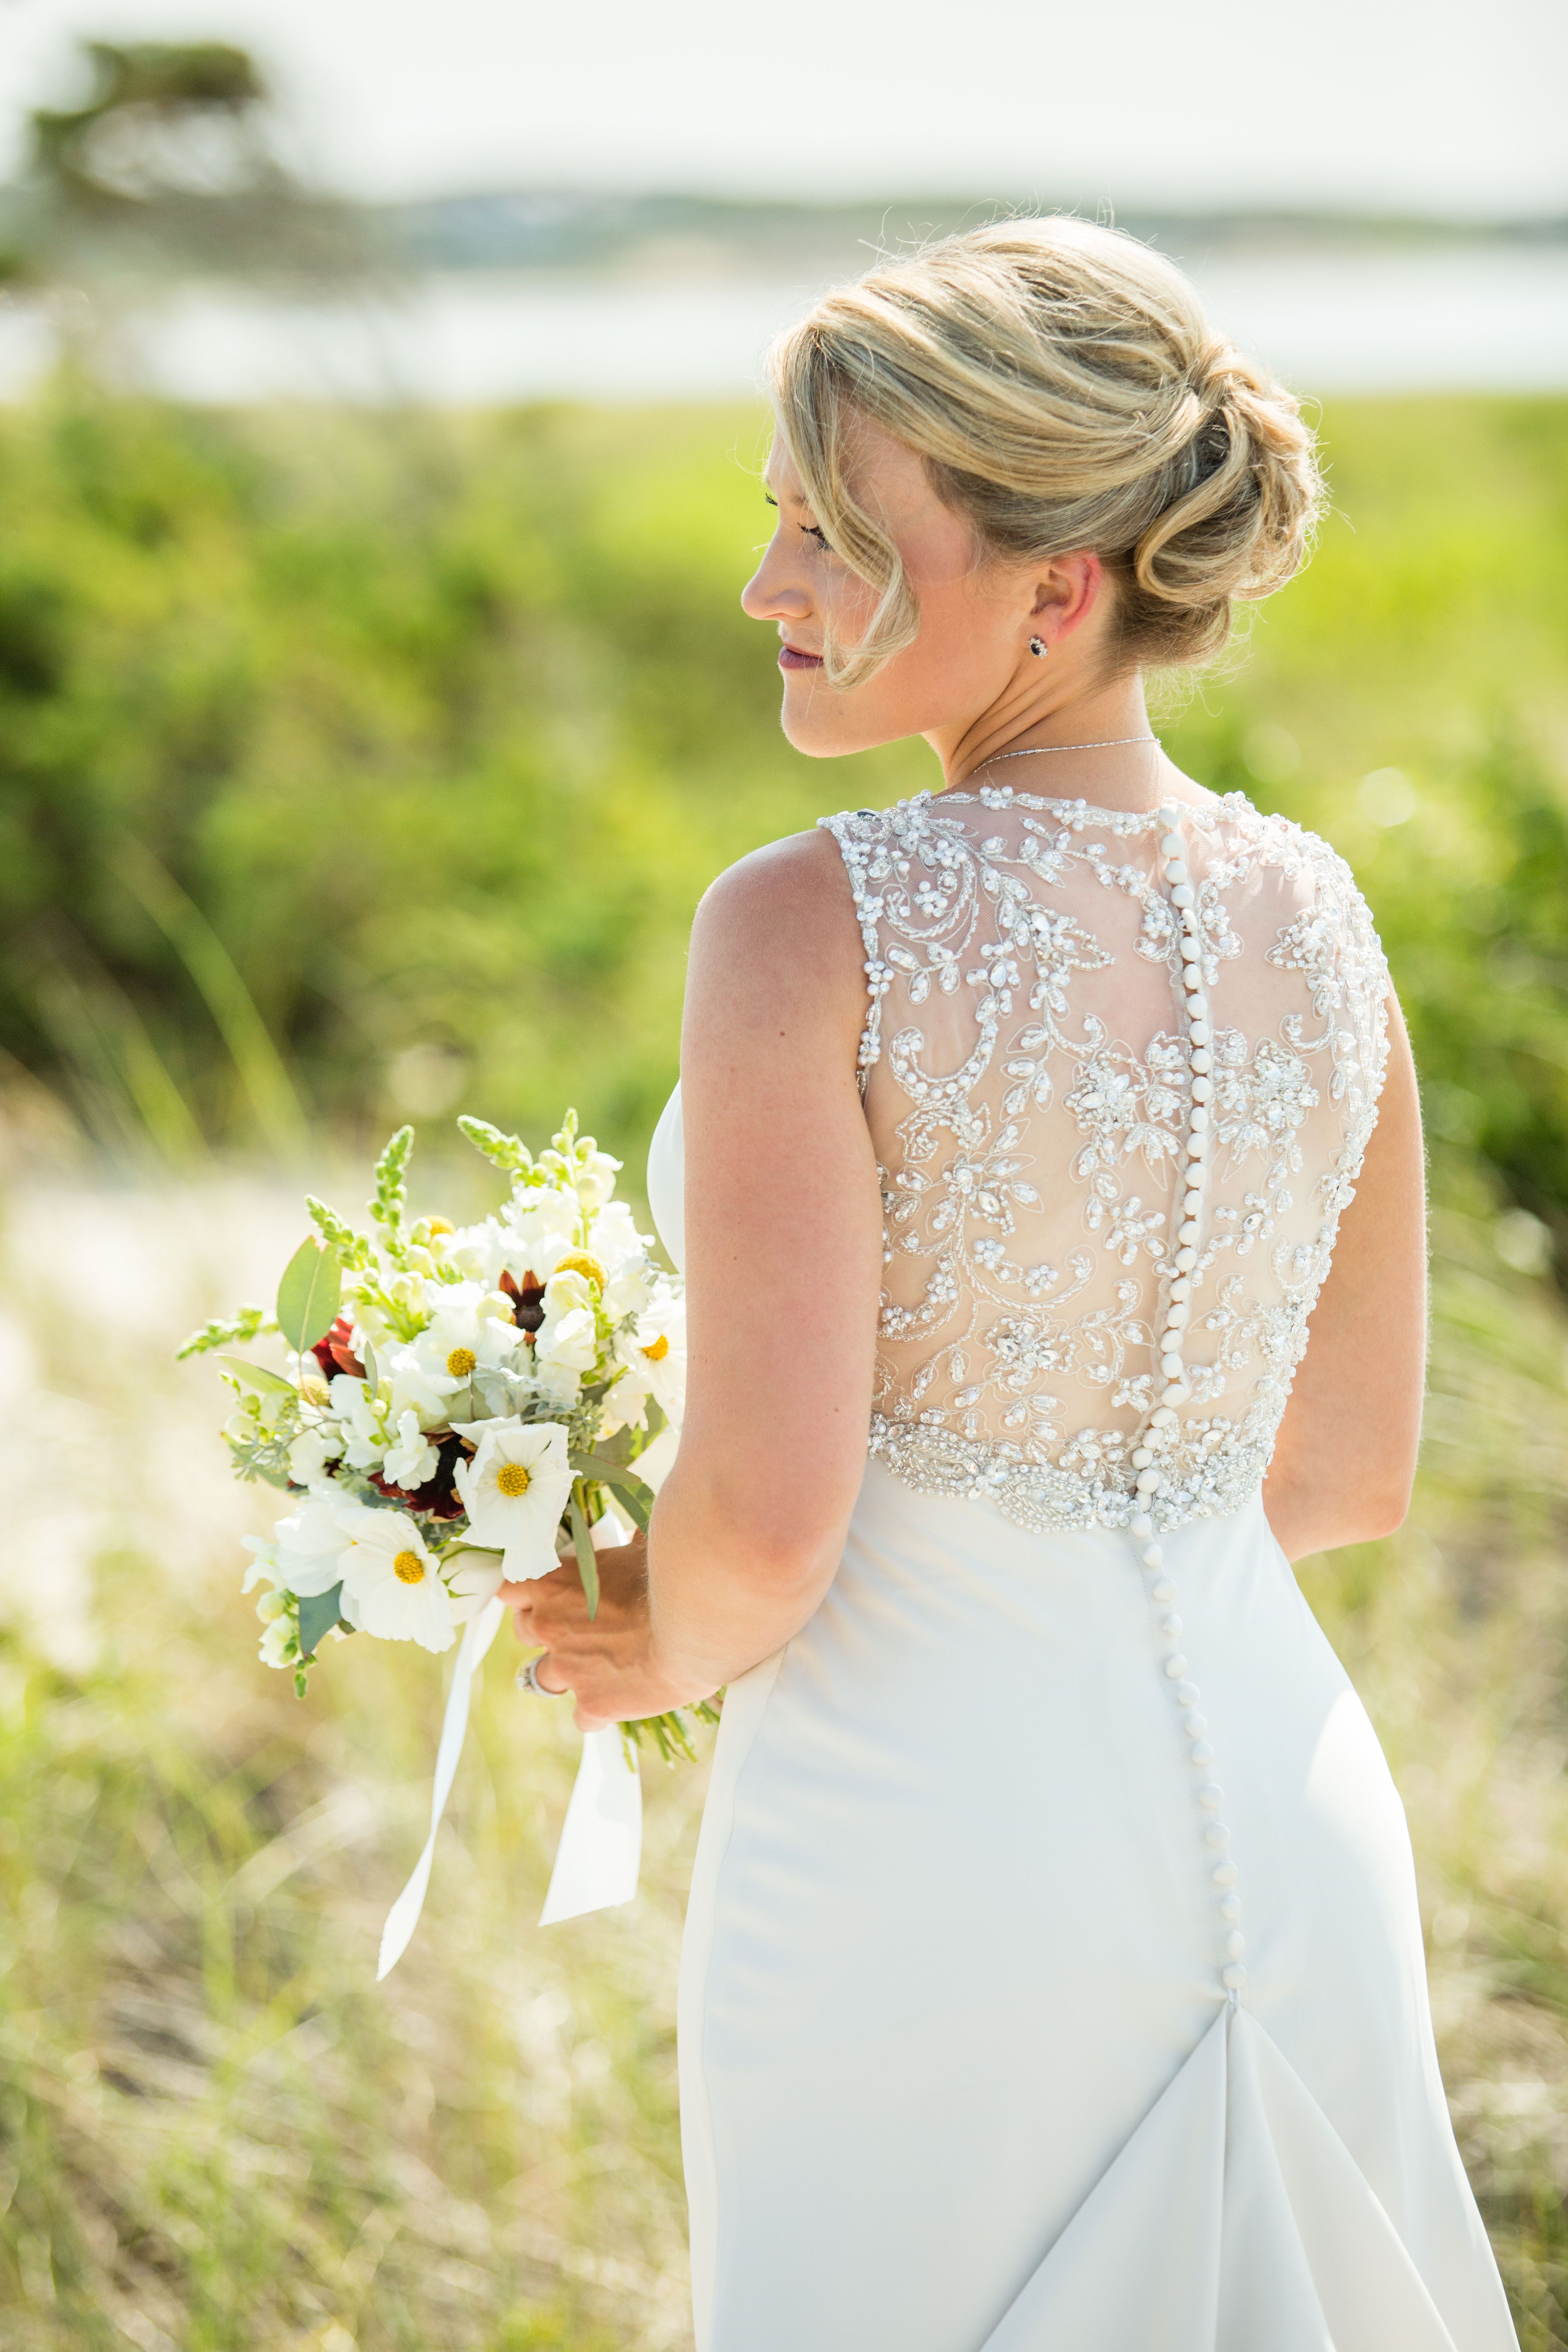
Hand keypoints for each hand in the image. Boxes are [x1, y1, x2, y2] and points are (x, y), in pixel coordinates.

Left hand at [498, 1534, 693, 1732]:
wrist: (693, 1623)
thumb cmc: (670, 1576)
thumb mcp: (642, 1550)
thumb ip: (626, 1549)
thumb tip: (637, 1536)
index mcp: (555, 1584)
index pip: (511, 1589)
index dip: (528, 1597)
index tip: (546, 1598)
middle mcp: (550, 1626)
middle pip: (525, 1632)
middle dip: (548, 1633)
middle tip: (583, 1630)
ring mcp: (567, 1669)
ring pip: (544, 1679)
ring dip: (568, 1674)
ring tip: (605, 1667)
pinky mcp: (592, 1704)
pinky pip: (584, 1716)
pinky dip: (600, 1710)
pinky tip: (627, 1696)